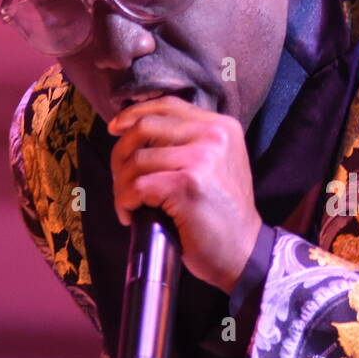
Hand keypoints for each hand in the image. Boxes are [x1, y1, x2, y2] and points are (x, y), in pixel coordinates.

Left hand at [107, 96, 260, 294]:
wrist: (243, 252)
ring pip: (136, 160)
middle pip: (145, 127)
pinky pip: (137, 186)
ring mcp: (201, 159)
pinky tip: (131, 216)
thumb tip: (139, 131)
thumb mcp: (218, 165)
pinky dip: (125, 202)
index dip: (134, 114)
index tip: (115, 129)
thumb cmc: (223, 215)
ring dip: (121, 186)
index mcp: (222, 127)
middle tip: (122, 180)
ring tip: (129, 204)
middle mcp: (214, 136)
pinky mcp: (186, 185)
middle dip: (121, 154)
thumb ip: (190, 142)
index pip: (167, 105)